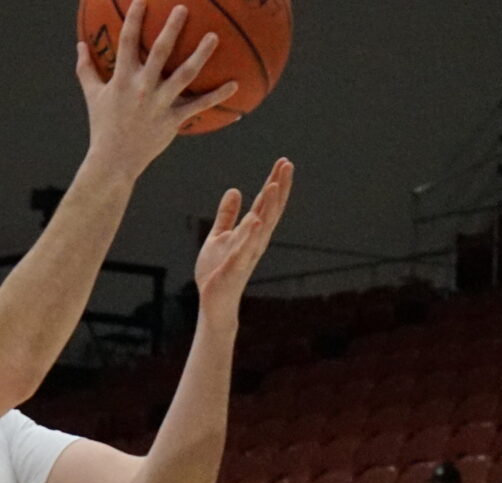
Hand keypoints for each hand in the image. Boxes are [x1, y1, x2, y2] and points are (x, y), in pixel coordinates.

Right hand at [76, 1, 233, 179]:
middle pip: (160, 52)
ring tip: (214, 36)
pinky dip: (218, 96)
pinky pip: (199, 106)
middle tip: (183, 8)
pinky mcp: (172, 120)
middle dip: (172, 28)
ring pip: (184, 75)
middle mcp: (141, 88)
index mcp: (121, 79)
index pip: (127, 41)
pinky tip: (235, 85)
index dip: (135, 18)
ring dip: (200, 55)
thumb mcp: (92, 96)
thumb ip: (86, 69)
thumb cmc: (102, 126)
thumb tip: (79, 45)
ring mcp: (159, 104)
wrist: (113, 162)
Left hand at [193, 157, 294, 320]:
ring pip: (261, 228)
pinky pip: (244, 250)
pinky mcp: (234, 269)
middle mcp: (254, 241)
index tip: (284, 162)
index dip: (275, 183)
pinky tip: (255, 221)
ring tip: (273, 186)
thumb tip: (234, 190)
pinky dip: (250, 236)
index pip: (266, 203)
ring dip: (268, 207)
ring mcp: (246, 255)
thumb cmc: (218, 271)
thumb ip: (227, 215)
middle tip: (288, 165)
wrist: (214, 302)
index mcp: (251, 232)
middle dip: (279, 188)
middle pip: (270, 210)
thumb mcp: (220, 236)